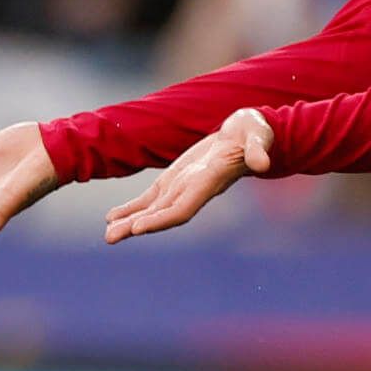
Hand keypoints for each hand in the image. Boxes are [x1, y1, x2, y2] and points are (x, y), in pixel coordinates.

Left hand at [103, 109, 272, 244]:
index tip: (138, 228)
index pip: (183, 208)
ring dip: (130, 221)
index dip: (161, 219)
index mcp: (209, 182)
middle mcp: (194, 190)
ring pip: (154, 209)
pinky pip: (152, 198)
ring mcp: (183, 186)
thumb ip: (257, 151)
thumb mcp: (258, 136)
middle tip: (110, 238)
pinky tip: (112, 217)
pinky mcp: (176, 178)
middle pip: (162, 214)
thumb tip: (261, 164)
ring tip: (108, 234)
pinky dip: (133, 208)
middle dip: (137, 226)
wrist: (248, 133)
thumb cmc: (255, 132)